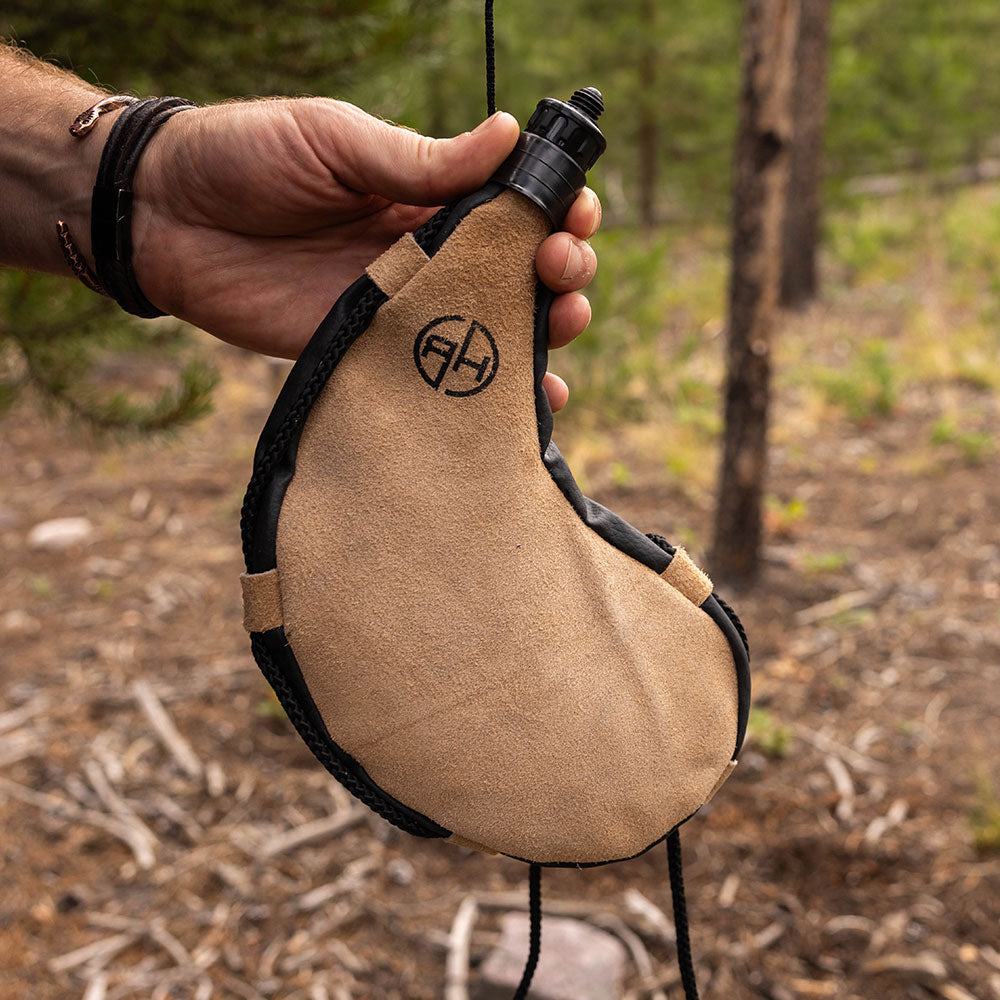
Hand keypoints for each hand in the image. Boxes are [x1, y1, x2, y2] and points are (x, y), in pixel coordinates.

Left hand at [131, 99, 600, 411]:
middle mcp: (428, 255)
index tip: (572, 216)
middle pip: (521, 271)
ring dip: (546, 329)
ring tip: (561, 324)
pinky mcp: (373, 355)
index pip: (514, 206)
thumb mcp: (338, 142)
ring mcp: (405, 309)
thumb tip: (509, 135)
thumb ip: (421, 159)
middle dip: (562, 270)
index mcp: (427, 195)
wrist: (166, 219)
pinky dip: (493, 394)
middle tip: (558, 270)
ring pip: (496, 327)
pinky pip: (441, 378)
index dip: (557, 210)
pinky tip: (536, 401)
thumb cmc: (248, 158)